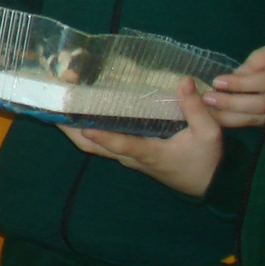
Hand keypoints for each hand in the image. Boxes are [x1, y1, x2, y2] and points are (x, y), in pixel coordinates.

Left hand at [61, 77, 220, 196]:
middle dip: (71, 127)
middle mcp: (130, 156)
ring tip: (56, 103)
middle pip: (93, 146)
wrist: (207, 184)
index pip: (123, 145)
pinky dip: (83, 129)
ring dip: (72, 127)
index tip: (85, 127)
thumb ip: (195, 109)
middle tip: (55, 103)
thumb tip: (184, 81)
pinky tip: (76, 111)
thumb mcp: (209, 135)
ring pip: (91, 145)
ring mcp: (125, 156)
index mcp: (149, 153)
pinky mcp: (126, 154)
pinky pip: (99, 143)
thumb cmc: (206, 160)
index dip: (104, 137)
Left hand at [202, 37, 264, 127]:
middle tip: (207, 98)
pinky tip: (218, 118)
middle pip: (261, 104)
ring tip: (207, 110)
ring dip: (231, 115)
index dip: (241, 83)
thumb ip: (259, 61)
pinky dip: (237, 121)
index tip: (217, 81)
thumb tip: (237, 74)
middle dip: (232, 102)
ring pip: (258, 117)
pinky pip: (257, 122)